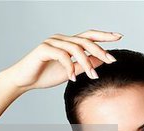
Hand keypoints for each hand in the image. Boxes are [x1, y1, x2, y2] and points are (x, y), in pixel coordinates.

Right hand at [1, 29, 122, 91]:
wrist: (24, 81)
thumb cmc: (45, 75)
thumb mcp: (72, 72)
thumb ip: (86, 65)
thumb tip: (103, 60)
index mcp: (68, 43)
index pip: (89, 36)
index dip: (104, 35)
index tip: (119, 36)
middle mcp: (61, 39)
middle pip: (86, 40)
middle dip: (100, 50)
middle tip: (112, 60)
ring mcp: (52, 42)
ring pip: (76, 48)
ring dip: (87, 63)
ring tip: (93, 76)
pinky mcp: (44, 49)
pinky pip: (62, 55)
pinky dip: (70, 67)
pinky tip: (73, 78)